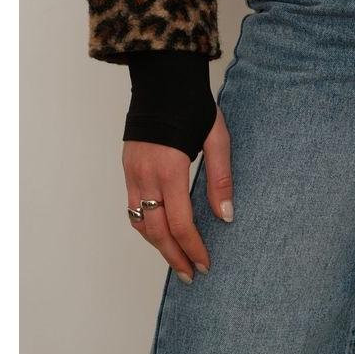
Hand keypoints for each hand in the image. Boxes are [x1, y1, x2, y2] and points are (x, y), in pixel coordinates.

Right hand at [122, 108, 234, 282]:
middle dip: (174, 256)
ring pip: (140, 222)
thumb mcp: (217, 138)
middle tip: (191, 274)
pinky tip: (161, 232)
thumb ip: (221, 178)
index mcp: (170, 168)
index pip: (180, 222)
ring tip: (177, 259)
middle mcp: (146, 175)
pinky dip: (146, 226)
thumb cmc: (193, 105)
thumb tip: (226, 215)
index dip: (193, 247)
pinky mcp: (127, 168)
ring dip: (157, 245)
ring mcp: (132, 173)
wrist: (162, 79)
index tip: (205, 264)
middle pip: (156, 230)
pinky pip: (133, 207)